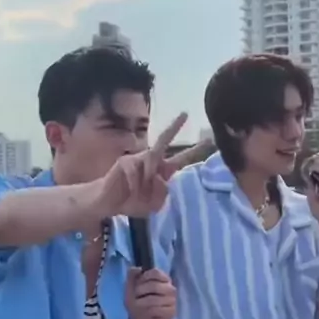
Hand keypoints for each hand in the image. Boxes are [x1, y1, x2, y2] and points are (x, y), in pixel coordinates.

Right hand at [94, 117, 213, 219]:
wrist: (108, 202)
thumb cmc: (132, 201)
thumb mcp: (153, 204)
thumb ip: (162, 194)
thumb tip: (161, 179)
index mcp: (162, 171)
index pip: (181, 159)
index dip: (195, 150)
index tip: (210, 140)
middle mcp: (151, 161)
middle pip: (164, 141)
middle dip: (174, 127)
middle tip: (185, 114)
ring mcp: (137, 159)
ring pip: (151, 162)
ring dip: (147, 182)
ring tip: (138, 194)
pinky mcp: (125, 162)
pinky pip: (136, 172)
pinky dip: (135, 184)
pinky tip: (130, 190)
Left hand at [125, 267, 175, 318]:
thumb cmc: (138, 304)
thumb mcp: (130, 288)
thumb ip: (132, 276)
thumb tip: (138, 268)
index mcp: (162, 280)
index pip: (156, 272)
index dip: (144, 277)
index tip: (138, 284)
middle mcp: (170, 288)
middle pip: (155, 285)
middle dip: (140, 291)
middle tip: (137, 297)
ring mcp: (172, 300)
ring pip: (154, 299)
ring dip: (142, 303)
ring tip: (140, 306)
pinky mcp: (171, 312)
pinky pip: (156, 310)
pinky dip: (147, 312)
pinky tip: (147, 313)